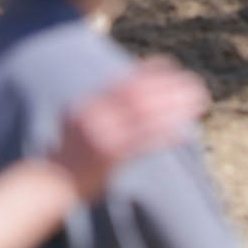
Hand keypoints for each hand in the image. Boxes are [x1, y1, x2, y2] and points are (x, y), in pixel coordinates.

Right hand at [52, 59, 209, 202]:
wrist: (49, 183)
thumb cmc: (66, 156)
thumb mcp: (77, 121)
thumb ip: (98, 106)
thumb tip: (120, 93)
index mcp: (90, 102)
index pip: (124, 80)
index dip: (150, 70)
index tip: (172, 65)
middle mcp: (98, 113)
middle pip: (140, 94)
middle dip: (170, 87)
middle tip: (196, 83)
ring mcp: (104, 134)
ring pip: (146, 114)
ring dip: (174, 106)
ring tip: (198, 102)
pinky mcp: (110, 156)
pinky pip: (143, 142)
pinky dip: (165, 134)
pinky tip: (184, 133)